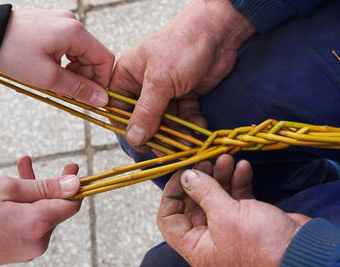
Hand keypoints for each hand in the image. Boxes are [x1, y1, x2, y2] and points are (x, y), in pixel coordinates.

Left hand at [0, 10, 114, 106]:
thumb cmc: (12, 51)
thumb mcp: (48, 77)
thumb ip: (79, 89)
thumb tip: (101, 99)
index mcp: (75, 32)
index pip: (104, 59)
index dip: (102, 81)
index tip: (94, 97)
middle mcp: (72, 24)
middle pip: (93, 57)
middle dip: (85, 79)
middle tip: (70, 93)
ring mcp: (63, 24)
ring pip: (81, 55)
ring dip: (74, 73)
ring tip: (57, 84)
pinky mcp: (54, 28)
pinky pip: (69, 49)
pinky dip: (65, 64)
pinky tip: (53, 73)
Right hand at [0, 156, 81, 265]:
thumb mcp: (9, 188)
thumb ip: (46, 186)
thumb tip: (75, 184)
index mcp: (39, 223)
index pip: (72, 204)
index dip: (74, 185)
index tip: (71, 167)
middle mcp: (39, 240)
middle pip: (54, 207)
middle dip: (47, 183)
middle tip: (39, 164)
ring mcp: (29, 248)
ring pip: (42, 213)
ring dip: (34, 192)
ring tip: (22, 167)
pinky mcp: (20, 250)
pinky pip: (31, 223)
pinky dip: (27, 206)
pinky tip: (16, 191)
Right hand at [110, 0, 255, 146]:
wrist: (219, 32)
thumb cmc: (183, 45)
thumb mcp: (160, 80)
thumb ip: (146, 111)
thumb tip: (133, 137)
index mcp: (128, 76)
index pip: (119, 109)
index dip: (127, 128)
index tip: (141, 143)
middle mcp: (144, 86)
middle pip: (144, 119)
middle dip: (156, 135)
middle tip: (168, 150)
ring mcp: (165, 92)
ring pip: (165, 122)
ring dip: (177, 133)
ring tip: (188, 142)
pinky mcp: (184, 95)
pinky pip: (183, 117)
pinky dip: (191, 124)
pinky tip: (200, 127)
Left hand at [157, 155, 310, 266]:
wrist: (303, 253)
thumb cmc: (262, 246)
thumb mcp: (226, 216)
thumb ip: (203, 193)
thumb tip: (186, 176)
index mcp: (196, 245)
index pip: (169, 219)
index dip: (171, 195)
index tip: (181, 174)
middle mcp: (209, 237)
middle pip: (194, 202)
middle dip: (200, 179)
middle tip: (206, 160)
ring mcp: (228, 227)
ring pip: (216, 196)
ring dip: (221, 176)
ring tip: (227, 158)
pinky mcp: (247, 219)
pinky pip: (236, 197)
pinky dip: (239, 181)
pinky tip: (243, 168)